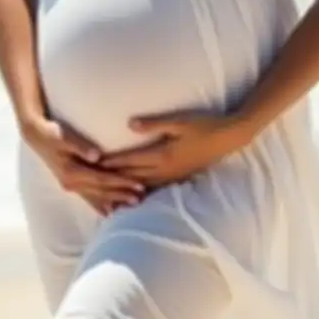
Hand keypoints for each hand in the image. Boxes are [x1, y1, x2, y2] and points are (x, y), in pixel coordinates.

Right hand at [19, 114, 144, 214]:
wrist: (36, 136)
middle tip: (141, 199)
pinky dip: (100, 205)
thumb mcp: (64, 136)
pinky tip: (110, 212)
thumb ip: (80, 146)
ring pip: (96, 197)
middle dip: (122, 195)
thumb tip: (97, 156)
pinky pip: (89, 197)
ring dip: (114, 201)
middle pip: (102, 191)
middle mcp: (71, 183)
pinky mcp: (72, 184)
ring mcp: (71, 185)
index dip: (121, 183)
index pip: (102, 179)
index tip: (138, 185)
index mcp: (72, 172)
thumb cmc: (52, 133)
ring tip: (132, 206)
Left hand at [99, 111, 253, 188]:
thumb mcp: (179, 120)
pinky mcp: (177, 177)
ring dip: (122, 190)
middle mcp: (165, 169)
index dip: (109, 162)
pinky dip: (138, 193)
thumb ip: (154, 124)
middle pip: (131, 176)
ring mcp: (172, 176)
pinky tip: (130, 197)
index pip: (129, 160)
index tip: (90, 164)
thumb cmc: (204, 124)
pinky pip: (153, 189)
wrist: (229, 137)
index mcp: (163, 153)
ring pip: (141, 186)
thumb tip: (129, 125)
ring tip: (104, 195)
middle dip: (110, 179)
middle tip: (89, 181)